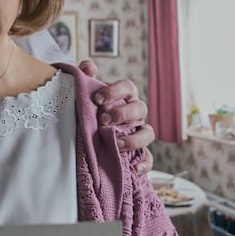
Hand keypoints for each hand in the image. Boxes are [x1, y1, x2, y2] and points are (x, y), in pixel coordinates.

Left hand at [79, 59, 153, 174]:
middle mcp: (135, 114)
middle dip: (122, 114)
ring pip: (148, 133)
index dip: (115, 91)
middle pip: (140, 108)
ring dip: (133, 139)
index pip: (127, 87)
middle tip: (102, 120)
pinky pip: (148, 158)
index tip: (97, 99)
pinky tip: (132, 168)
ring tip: (115, 143)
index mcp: (125, 96)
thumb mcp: (86, 94)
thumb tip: (88, 67)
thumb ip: (86, 78)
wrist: (87, 138)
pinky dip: (144, 164)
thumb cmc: (91, 111)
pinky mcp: (139, 154)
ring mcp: (139, 133)